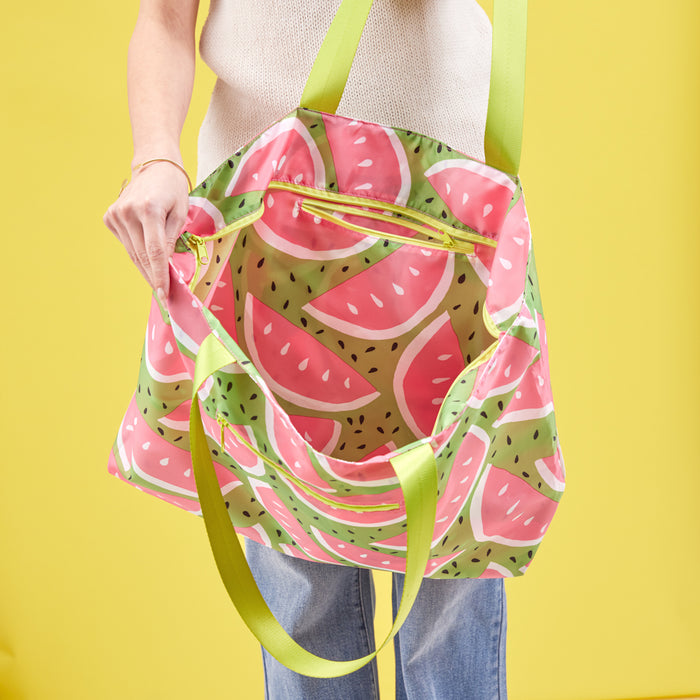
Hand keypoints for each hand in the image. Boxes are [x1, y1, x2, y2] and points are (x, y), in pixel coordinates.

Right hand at [104, 161, 189, 301]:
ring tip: (158, 283)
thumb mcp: (180, 213)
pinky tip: (148, 261)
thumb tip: (167, 266)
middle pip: (142, 256)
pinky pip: (127, 244)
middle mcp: (128, 212)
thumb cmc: (173, 189)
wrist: (153, 166)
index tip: (164, 294)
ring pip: (133, 253)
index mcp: (148, 210)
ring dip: (145, 270)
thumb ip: (173, 239)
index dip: (160, 275)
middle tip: (165, 295)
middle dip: (154, 277)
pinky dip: (138, 255)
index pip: (155, 252)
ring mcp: (116, 215)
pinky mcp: (110, 217)